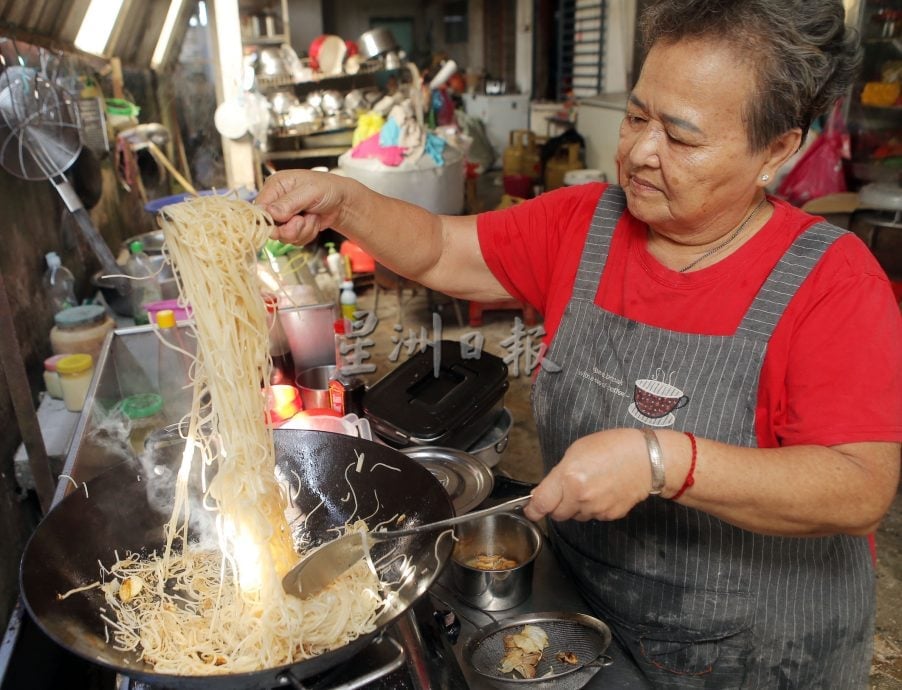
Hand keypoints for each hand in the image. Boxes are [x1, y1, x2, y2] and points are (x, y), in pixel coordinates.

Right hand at [255, 170, 348, 244]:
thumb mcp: (309, 192)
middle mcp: (276, 201)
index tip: (282, 223)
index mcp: (275, 186)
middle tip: (302, 220)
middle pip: (269, 226)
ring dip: (301, 230)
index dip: (268, 220)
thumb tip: (270, 213)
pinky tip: (313, 221)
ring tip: (312, 217)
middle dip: (289, 228)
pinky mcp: (292, 228)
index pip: (259, 207)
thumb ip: (289, 203)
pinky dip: (306, 234)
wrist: (342, 202)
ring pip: (283, 236)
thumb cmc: (327, 189)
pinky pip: (294, 240)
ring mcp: (283, 216)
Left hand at [524, 428, 650, 521]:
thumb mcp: (577, 450)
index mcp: (568, 477)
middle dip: (557, 505)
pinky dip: (594, 508)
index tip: (530, 510)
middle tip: (566, 490)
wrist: (647, 459)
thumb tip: (548, 490)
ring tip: (591, 486)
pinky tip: (604, 491)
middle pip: (557, 514)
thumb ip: (560, 473)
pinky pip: (594, 516)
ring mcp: (596, 508)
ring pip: (576, 516)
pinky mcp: (609, 516)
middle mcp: (580, 497)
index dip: (533, 509)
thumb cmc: (613, 447)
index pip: (541, 503)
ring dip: (576, 507)